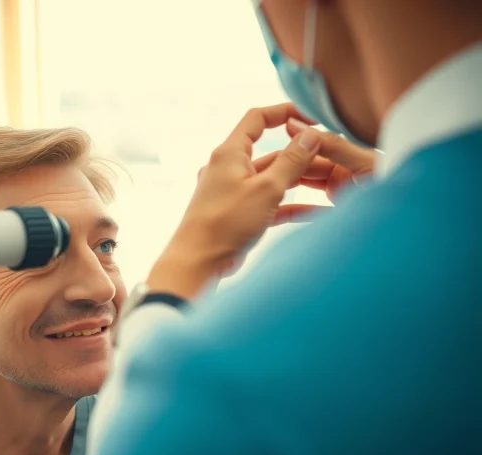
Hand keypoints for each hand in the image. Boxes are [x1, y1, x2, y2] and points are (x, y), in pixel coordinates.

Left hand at [147, 103, 323, 299]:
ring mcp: (233, 192)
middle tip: (334, 159)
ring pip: (273, 179)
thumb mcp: (266, 189)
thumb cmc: (226, 223)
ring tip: (334, 183)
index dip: (284, 112)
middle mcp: (229, 169)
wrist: (198, 263)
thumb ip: (291, 161)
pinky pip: (270, 204)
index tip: (312, 118)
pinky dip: (291, 206)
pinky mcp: (239, 215)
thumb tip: (310, 134)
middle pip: (271, 153)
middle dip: (302, 155)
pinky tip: (319, 211)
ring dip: (300, 181)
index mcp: (230, 153)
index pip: (257, 119)